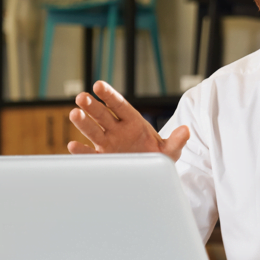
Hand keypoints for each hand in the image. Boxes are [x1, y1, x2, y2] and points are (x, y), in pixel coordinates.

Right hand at [67, 81, 189, 160]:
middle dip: (92, 106)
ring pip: (93, 130)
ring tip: (74, 114)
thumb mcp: (170, 150)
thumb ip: (177, 141)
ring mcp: (108, 143)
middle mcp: (117, 129)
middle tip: (82, 97)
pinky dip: (81, 151)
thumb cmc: (157, 157)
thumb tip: (186, 131)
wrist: (149, 174)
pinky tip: (73, 146)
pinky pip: (91, 154)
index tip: (99, 85)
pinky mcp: (103, 158)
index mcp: (132, 122)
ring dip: (83, 122)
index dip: (109, 95)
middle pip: (103, 115)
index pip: (120, 105)